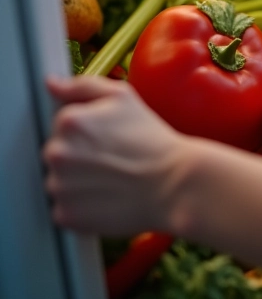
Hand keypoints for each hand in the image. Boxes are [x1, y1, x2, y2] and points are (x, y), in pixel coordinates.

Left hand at [43, 76, 189, 236]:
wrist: (173, 183)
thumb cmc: (152, 140)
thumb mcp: (123, 97)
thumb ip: (83, 85)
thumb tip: (52, 83)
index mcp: (69, 121)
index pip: (62, 123)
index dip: (87, 129)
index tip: (107, 137)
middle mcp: (57, 153)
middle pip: (58, 151)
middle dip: (79, 154)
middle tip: (111, 157)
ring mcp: (58, 187)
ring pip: (59, 180)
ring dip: (78, 180)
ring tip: (111, 177)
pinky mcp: (65, 214)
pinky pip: (65, 207)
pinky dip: (81, 204)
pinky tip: (106, 195)